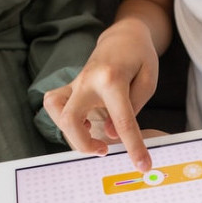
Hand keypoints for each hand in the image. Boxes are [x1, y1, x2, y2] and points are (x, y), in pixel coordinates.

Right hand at [44, 19, 158, 171]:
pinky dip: (63, 120)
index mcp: (112, 79)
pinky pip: (54, 104)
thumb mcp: (148, 80)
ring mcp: (75, 83)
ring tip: (91, 137)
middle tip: (104, 149)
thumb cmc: (139, 58)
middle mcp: (88, 81)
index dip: (134, 147)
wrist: (123, 37)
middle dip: (84, 144)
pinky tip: (82, 125)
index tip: (143, 166)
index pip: (122, 121)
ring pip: (55, 110)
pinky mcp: (70, 86)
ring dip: (69, 132)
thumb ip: (133, 108)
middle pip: (70, 119)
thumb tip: (111, 133)